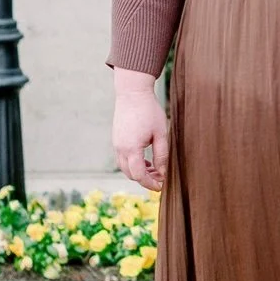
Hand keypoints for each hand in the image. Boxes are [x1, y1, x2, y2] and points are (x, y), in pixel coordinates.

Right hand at [112, 69, 168, 189]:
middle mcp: (120, 149)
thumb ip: (161, 155)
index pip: (139, 175)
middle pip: (130, 174)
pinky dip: (134, 164)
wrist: (132, 93)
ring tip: (155, 170)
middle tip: (161, 179)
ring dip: (139, 172)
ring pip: (125, 167)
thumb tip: (163, 173)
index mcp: (131, 148)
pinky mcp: (116, 140)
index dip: (150, 183)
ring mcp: (116, 144)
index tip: (161, 187)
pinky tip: (146, 161)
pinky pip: (123, 158)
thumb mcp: (161, 133)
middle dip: (145, 180)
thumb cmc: (149, 111)